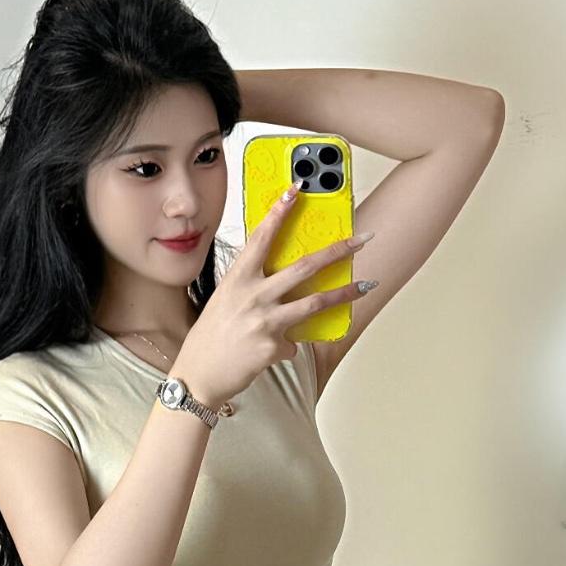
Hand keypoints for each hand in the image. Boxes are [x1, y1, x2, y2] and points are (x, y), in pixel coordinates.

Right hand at [175, 189, 368, 406]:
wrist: (199, 374)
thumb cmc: (212, 336)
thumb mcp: (226, 300)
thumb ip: (252, 287)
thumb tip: (283, 280)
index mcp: (238, 279)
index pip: (261, 238)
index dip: (279, 213)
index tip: (296, 191)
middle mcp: (253, 296)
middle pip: (304, 267)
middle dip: (337, 251)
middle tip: (361, 240)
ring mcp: (265, 321)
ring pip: (316, 302)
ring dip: (345, 293)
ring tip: (365, 286)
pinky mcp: (273, 347)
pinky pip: (294, 342)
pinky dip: (287, 345)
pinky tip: (269, 352)